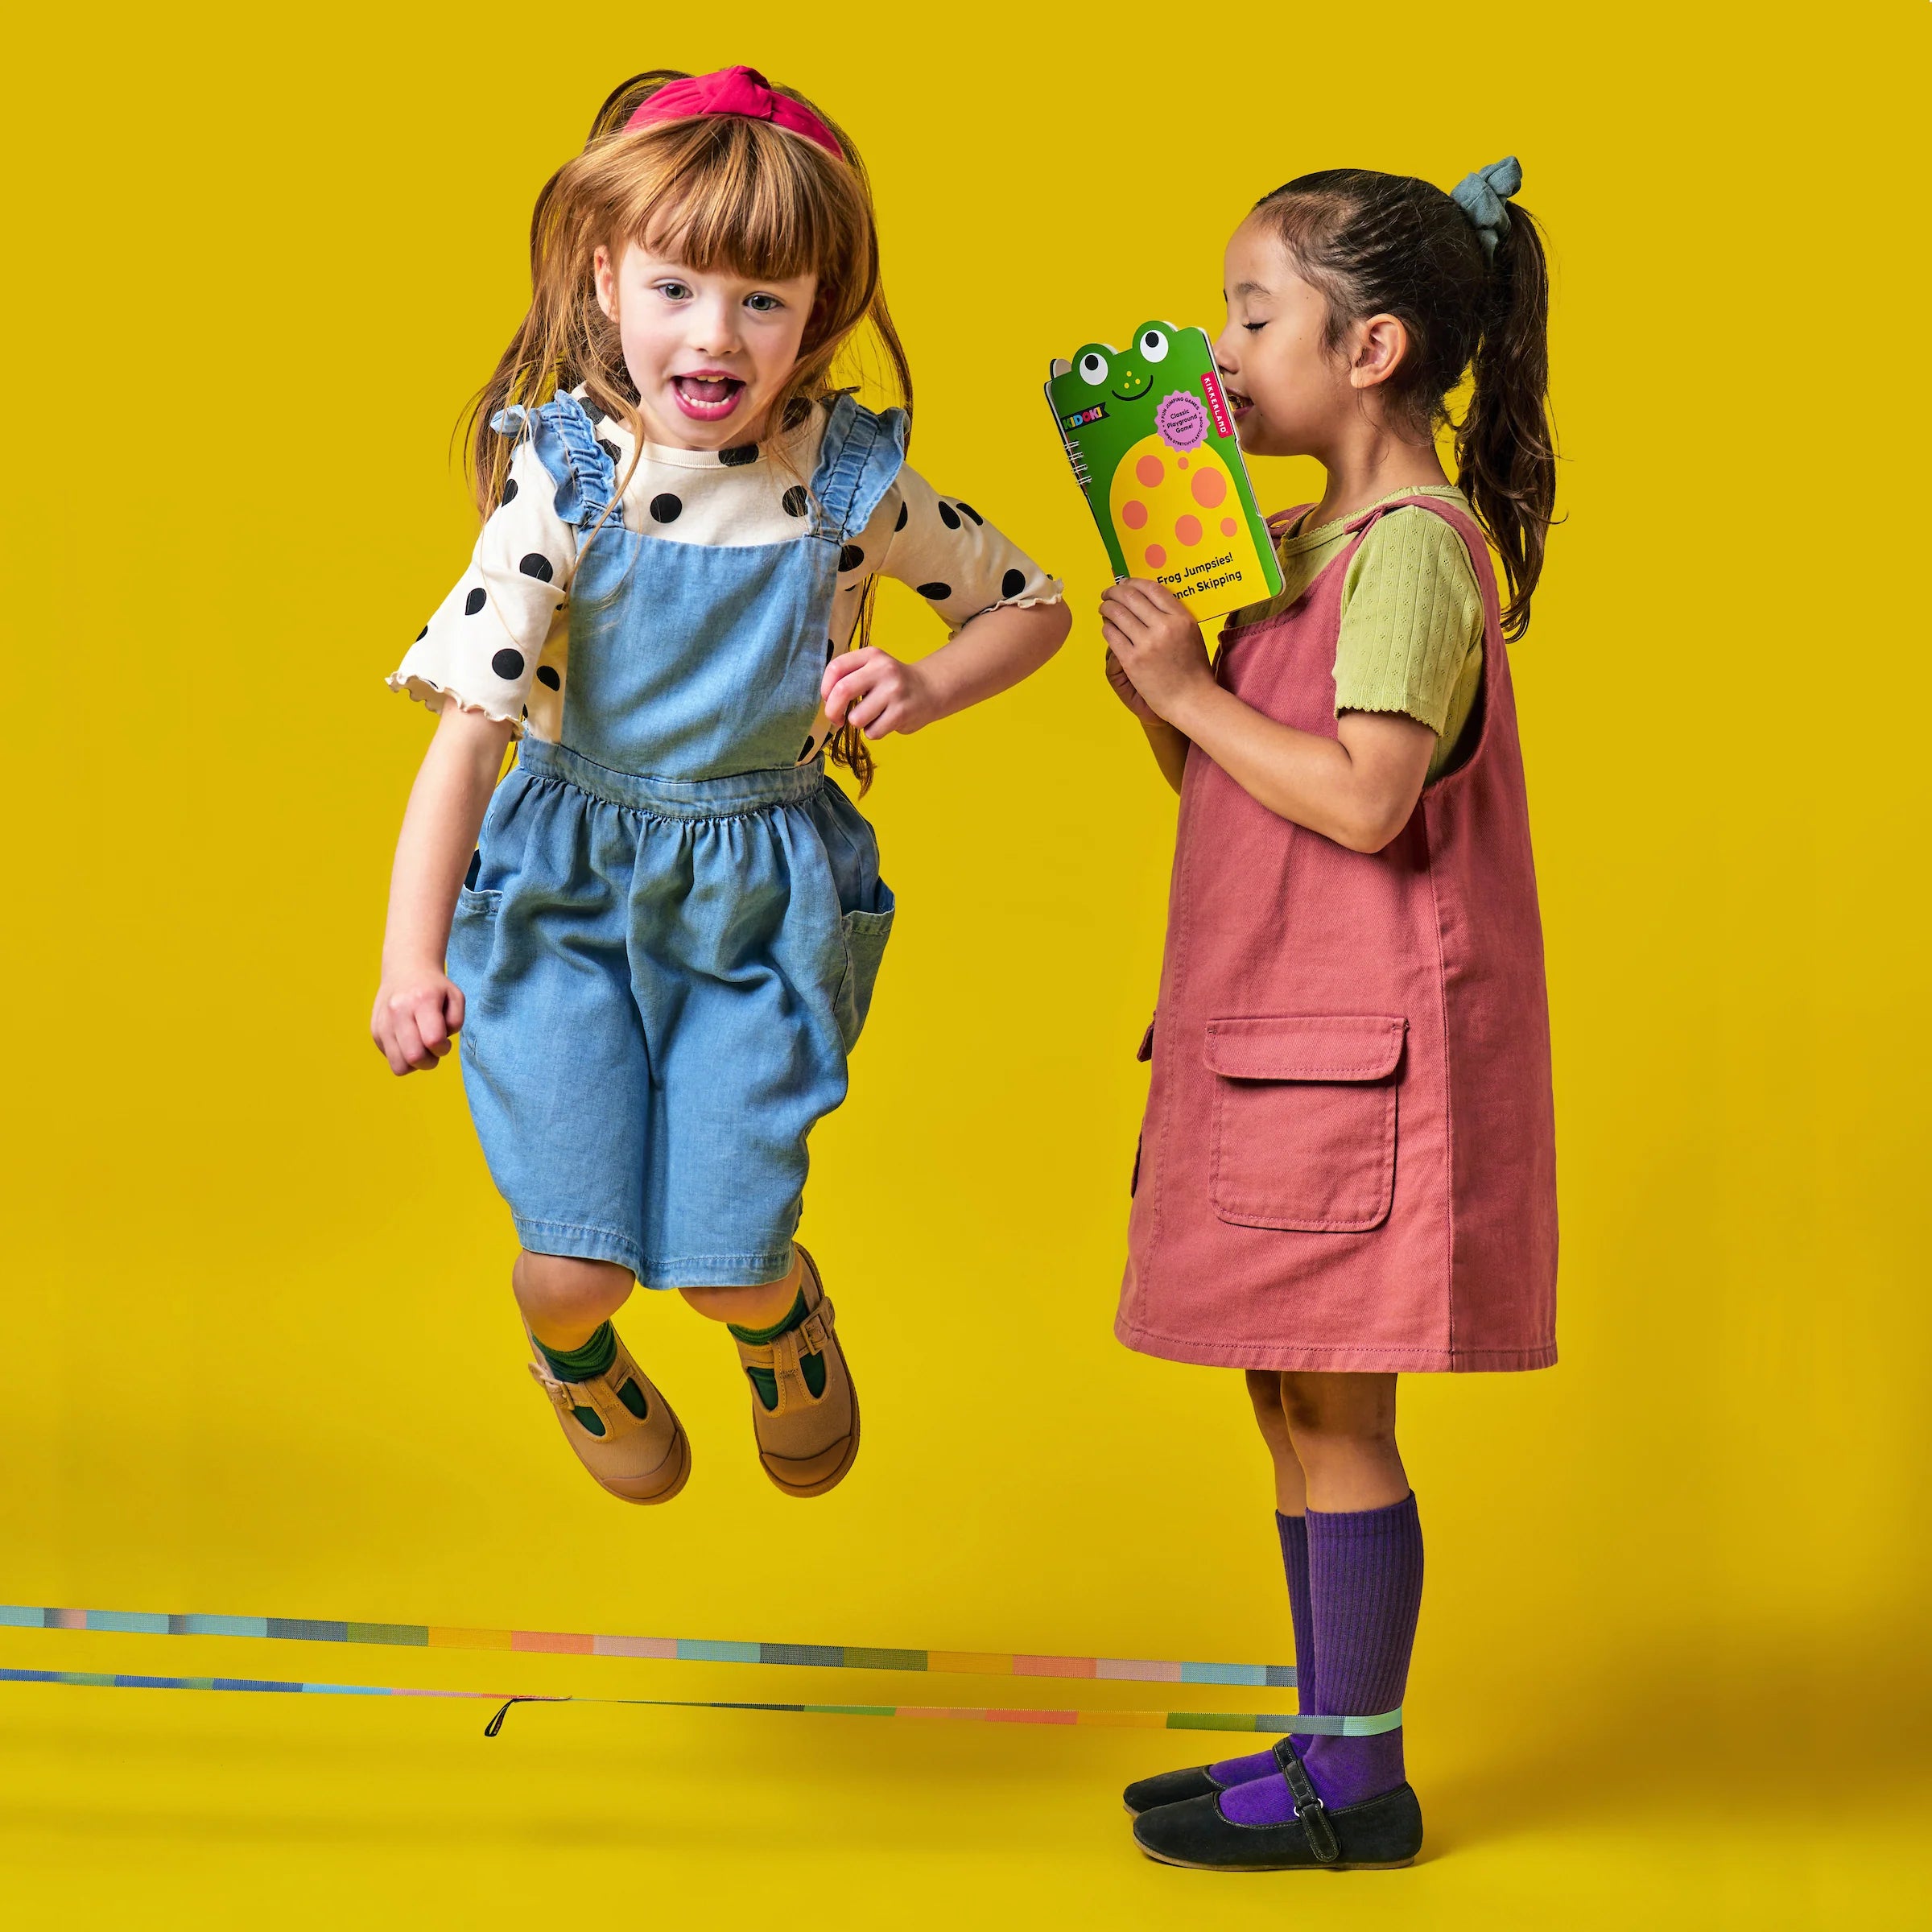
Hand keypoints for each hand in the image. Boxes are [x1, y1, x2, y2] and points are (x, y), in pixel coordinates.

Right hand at [371, 963, 464, 1074]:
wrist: (405, 970)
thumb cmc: (435, 988)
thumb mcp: (456, 997)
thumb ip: (455, 1022)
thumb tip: (437, 1045)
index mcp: (422, 1000)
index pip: (433, 1040)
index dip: (443, 1048)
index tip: (445, 1041)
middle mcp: (398, 1011)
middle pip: (413, 1057)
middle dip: (429, 1062)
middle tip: (433, 1049)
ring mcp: (383, 1022)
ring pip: (399, 1066)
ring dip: (415, 1065)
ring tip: (421, 1048)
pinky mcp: (375, 1031)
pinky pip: (391, 1059)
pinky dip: (403, 1057)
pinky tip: (409, 1041)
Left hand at [820, 646, 938, 737]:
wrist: (930, 689)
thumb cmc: (892, 683)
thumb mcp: (873, 668)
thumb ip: (850, 676)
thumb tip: (826, 701)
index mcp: (871, 655)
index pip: (836, 668)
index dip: (825, 688)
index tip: (828, 699)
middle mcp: (883, 669)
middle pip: (842, 691)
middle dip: (832, 711)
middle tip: (836, 719)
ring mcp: (894, 691)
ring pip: (856, 718)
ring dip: (858, 723)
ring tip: (872, 717)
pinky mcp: (902, 712)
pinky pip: (873, 731)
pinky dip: (874, 732)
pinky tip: (885, 722)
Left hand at [1098, 580, 1213, 725]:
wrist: (1191, 700)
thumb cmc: (1192, 670)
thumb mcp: (1191, 634)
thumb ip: (1174, 616)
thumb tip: (1148, 599)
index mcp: (1181, 618)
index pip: (1152, 589)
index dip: (1133, 582)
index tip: (1125, 583)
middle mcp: (1164, 627)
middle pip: (1131, 597)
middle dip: (1114, 592)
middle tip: (1108, 594)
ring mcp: (1147, 644)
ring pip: (1117, 614)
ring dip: (1107, 607)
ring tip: (1104, 609)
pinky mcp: (1132, 661)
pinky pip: (1111, 635)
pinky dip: (1106, 628)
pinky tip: (1108, 628)